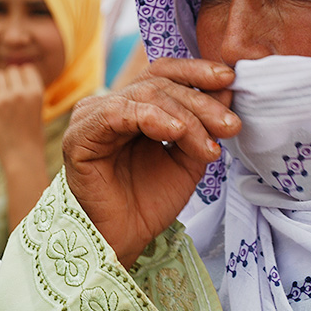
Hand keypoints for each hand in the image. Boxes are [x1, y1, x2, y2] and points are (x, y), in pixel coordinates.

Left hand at [0, 64, 48, 228]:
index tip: (20, 84)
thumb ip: (27, 91)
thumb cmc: (32, 135)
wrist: (22, 158)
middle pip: (11, 69)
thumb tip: (12, 72)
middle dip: (9, 77)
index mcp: (37, 92)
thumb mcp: (38, 109)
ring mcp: (4, 100)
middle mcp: (21, 93)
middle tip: (9, 92)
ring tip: (2, 97)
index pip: (27, 68)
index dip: (23, 74)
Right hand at [62, 57, 240, 267]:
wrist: (123, 239)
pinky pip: (118, 113)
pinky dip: (152, 118)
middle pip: (160, 84)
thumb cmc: (150, 201)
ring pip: (145, 96)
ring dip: (185, 117)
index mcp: (134, 105)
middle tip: (230, 125)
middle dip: (200, 103)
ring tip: (208, 142)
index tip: (228, 79)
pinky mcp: (81, 134)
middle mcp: (112, 104)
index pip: (164, 72)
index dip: (195, 71)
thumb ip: (203, 125)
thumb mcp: (188, 159)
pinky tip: (175, 132)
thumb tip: (226, 88)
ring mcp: (93, 116)